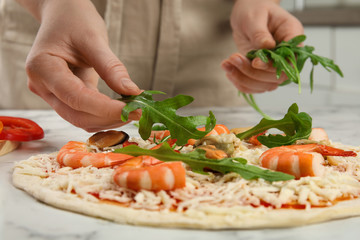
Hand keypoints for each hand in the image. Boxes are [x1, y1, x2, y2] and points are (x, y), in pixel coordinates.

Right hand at [21, 0, 140, 131]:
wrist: (63, 15)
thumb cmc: (74, 20)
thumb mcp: (94, 38)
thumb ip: (111, 68)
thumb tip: (132, 92)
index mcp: (42, 67)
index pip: (76, 98)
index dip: (106, 108)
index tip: (133, 110)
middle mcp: (42, 85)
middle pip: (76, 115)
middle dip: (109, 117)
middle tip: (137, 113)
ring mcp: (51, 94)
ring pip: (80, 119)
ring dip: (108, 120)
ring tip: (132, 110)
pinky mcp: (63, 97)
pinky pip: (83, 113)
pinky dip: (104, 115)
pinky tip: (122, 109)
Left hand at [222, 0, 303, 92]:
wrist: (248, 13)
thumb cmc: (255, 9)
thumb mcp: (255, 17)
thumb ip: (260, 33)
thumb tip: (267, 46)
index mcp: (292, 36)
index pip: (291, 59)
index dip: (273, 65)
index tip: (255, 61)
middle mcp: (286, 54)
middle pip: (277, 76)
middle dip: (252, 72)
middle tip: (234, 58)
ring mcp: (274, 66)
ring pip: (265, 85)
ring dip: (243, 79)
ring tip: (228, 64)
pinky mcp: (261, 72)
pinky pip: (254, 86)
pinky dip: (239, 82)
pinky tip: (228, 70)